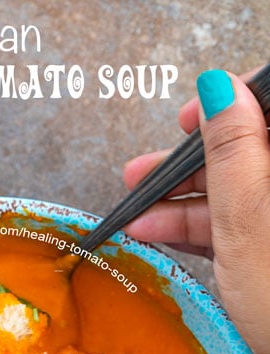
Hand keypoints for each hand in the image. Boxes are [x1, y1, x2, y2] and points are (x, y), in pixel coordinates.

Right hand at [123, 69, 269, 353]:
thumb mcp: (247, 216)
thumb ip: (232, 149)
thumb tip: (220, 89)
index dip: (230, 104)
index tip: (188, 119)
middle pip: (250, 152)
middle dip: (191, 163)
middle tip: (142, 170)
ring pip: (238, 192)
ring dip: (183, 201)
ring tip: (136, 212)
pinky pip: (239, 226)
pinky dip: (200, 229)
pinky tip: (157, 233)